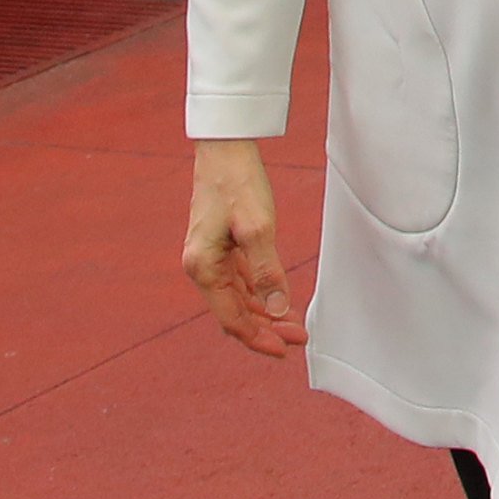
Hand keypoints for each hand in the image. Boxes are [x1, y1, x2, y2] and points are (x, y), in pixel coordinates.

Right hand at [183, 138, 307, 356]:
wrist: (225, 148)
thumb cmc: (238, 183)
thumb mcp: (258, 229)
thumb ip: (267, 273)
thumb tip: (278, 310)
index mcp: (203, 268)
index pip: (232, 319)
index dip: (258, 339)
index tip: (285, 350)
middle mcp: (200, 266)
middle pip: (234, 312)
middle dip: (265, 329)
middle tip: (297, 339)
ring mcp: (208, 256)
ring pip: (236, 298)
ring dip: (263, 313)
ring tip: (292, 324)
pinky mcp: (218, 245)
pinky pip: (237, 281)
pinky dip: (256, 294)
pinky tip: (274, 299)